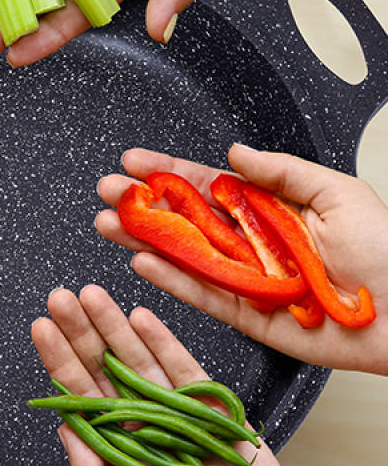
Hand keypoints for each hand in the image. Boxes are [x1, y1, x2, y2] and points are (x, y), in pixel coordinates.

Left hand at [32, 285, 350, 465]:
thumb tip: (64, 429)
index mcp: (119, 449)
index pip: (82, 396)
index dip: (61, 360)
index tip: (42, 328)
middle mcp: (143, 424)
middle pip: (105, 368)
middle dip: (82, 332)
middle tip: (60, 297)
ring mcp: (176, 413)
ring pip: (138, 360)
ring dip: (115, 326)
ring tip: (92, 295)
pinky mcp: (212, 408)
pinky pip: (184, 369)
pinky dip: (163, 341)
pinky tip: (140, 317)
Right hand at [96, 144, 387, 374]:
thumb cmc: (385, 248)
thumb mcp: (336, 190)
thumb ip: (280, 170)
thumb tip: (235, 151)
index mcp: (266, 208)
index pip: (205, 185)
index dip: (167, 171)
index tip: (134, 161)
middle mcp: (248, 242)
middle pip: (182, 220)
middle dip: (141, 204)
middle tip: (106, 192)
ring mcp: (244, 278)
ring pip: (182, 256)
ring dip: (142, 240)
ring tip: (107, 225)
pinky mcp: (248, 315)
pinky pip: (202, 294)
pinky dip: (170, 280)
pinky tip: (142, 263)